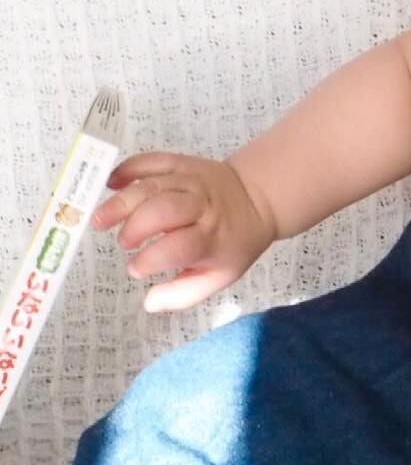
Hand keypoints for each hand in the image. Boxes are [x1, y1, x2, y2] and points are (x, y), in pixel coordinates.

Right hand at [92, 152, 276, 312]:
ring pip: (152, 185)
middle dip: (135, 227)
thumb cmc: (232, 243)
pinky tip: (110, 183)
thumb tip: (149, 304)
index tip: (135, 269)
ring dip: (122, 201)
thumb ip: (184, 293)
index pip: (179, 247)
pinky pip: (152, 160)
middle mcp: (201, 206)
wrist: (255, 199)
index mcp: (212, 238)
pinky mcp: (181, 163)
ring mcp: (190, 180)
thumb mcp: (219, 276)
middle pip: (163, 209)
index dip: (152, 259)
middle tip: (121, 243)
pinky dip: (128, 168)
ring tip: (100, 219)